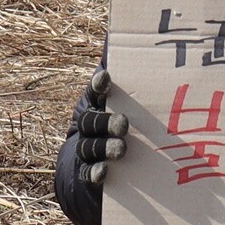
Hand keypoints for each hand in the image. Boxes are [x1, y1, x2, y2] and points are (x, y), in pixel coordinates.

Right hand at [75, 68, 127, 185]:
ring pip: (89, 146)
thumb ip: (134, 87)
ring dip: (104, 147)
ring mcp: (85, 150)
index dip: (98, 86)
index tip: (106, 78)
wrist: (98, 165)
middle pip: (91, 121)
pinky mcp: (86, 172)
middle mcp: (88, 127)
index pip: (94, 93)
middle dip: (107, 122)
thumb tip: (139, 52)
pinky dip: (95, 172)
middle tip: (124, 124)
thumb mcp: (131, 108)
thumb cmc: (121, 128)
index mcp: (97, 108)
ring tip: (121, 149)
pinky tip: (104, 171)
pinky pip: (87, 172)